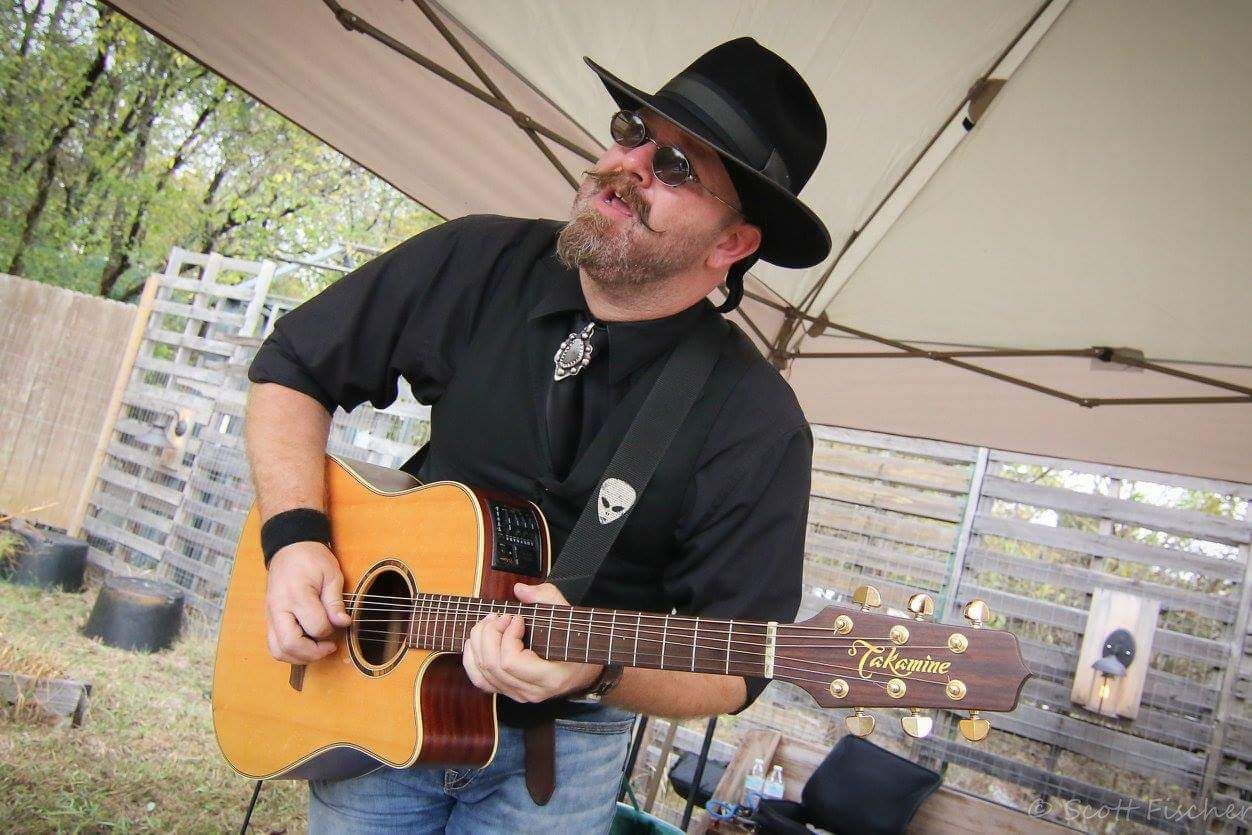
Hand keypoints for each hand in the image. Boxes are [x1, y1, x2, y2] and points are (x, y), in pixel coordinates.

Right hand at [264, 541, 352, 662]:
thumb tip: (343, 623)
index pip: (315, 626)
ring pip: (277, 650)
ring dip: (300, 657)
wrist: (289, 548)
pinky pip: (274, 645)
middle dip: (313, 652)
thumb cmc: (312, 559)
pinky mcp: (269, 619)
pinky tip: (306, 646)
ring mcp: (270, 615)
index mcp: (297, 594)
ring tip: (318, 649)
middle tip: (330, 646)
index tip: (340, 624)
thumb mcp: (331, 574)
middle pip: (290, 644)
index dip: (331, 630)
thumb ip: (335, 602)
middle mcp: (279, 607)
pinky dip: (289, 652)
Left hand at [462, 582, 601, 702]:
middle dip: (490, 634)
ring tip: (490, 623)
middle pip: (493, 665)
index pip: (510, 661)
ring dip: (480, 642)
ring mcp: (519, 694)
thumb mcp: (568, 615)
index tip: (518, 617)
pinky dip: (472, 660)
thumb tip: (519, 590)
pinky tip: (476, 641)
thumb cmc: (577, 641)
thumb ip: (546, 598)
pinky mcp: (509, 691)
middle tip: (500, 616)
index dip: (507, 636)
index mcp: (550, 677)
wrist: (584, 667)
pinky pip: (480, 681)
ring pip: (483, 673)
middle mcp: (532, 692)